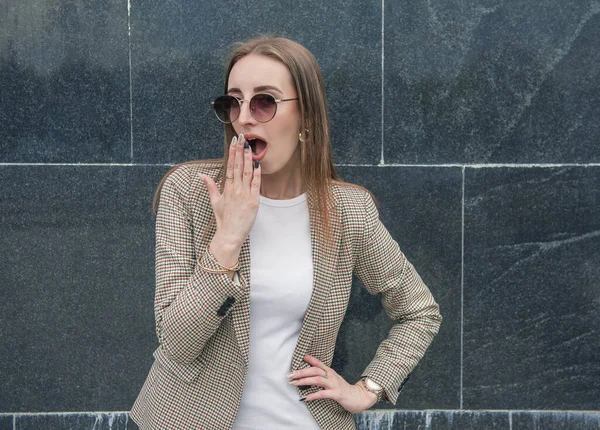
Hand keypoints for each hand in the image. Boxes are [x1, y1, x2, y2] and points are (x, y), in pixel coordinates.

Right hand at [201, 134, 260, 264]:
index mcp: (227, 188)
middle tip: (242, 137)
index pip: (229, 166)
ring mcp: (244, 195)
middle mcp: (235, 189)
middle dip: (240, 150)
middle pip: (237, 166)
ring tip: (249, 146)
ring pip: (246, 173)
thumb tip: (201, 175)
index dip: (232, 152)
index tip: (234, 141)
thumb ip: (210, 186)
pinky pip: (255, 185)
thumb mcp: (215, 201)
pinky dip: (257, 174)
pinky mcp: (253, 202)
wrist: (229, 235)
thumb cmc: (223, 219)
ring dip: (248, 158)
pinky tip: (257, 164)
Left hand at [288, 354, 378, 413]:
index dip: (309, 359)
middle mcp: (331, 376)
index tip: (300, 357)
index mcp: (330, 372)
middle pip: (315, 370)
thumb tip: (308, 375)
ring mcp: (334, 384)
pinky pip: (323, 393)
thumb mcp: (332, 380)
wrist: (358, 397)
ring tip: (294, 383)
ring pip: (317, 380)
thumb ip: (323, 376)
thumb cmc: (343, 389)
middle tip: (290, 374)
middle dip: (301, 372)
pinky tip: (305, 397)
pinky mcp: (336, 394)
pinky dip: (313, 395)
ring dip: (304, 381)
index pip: (318, 363)